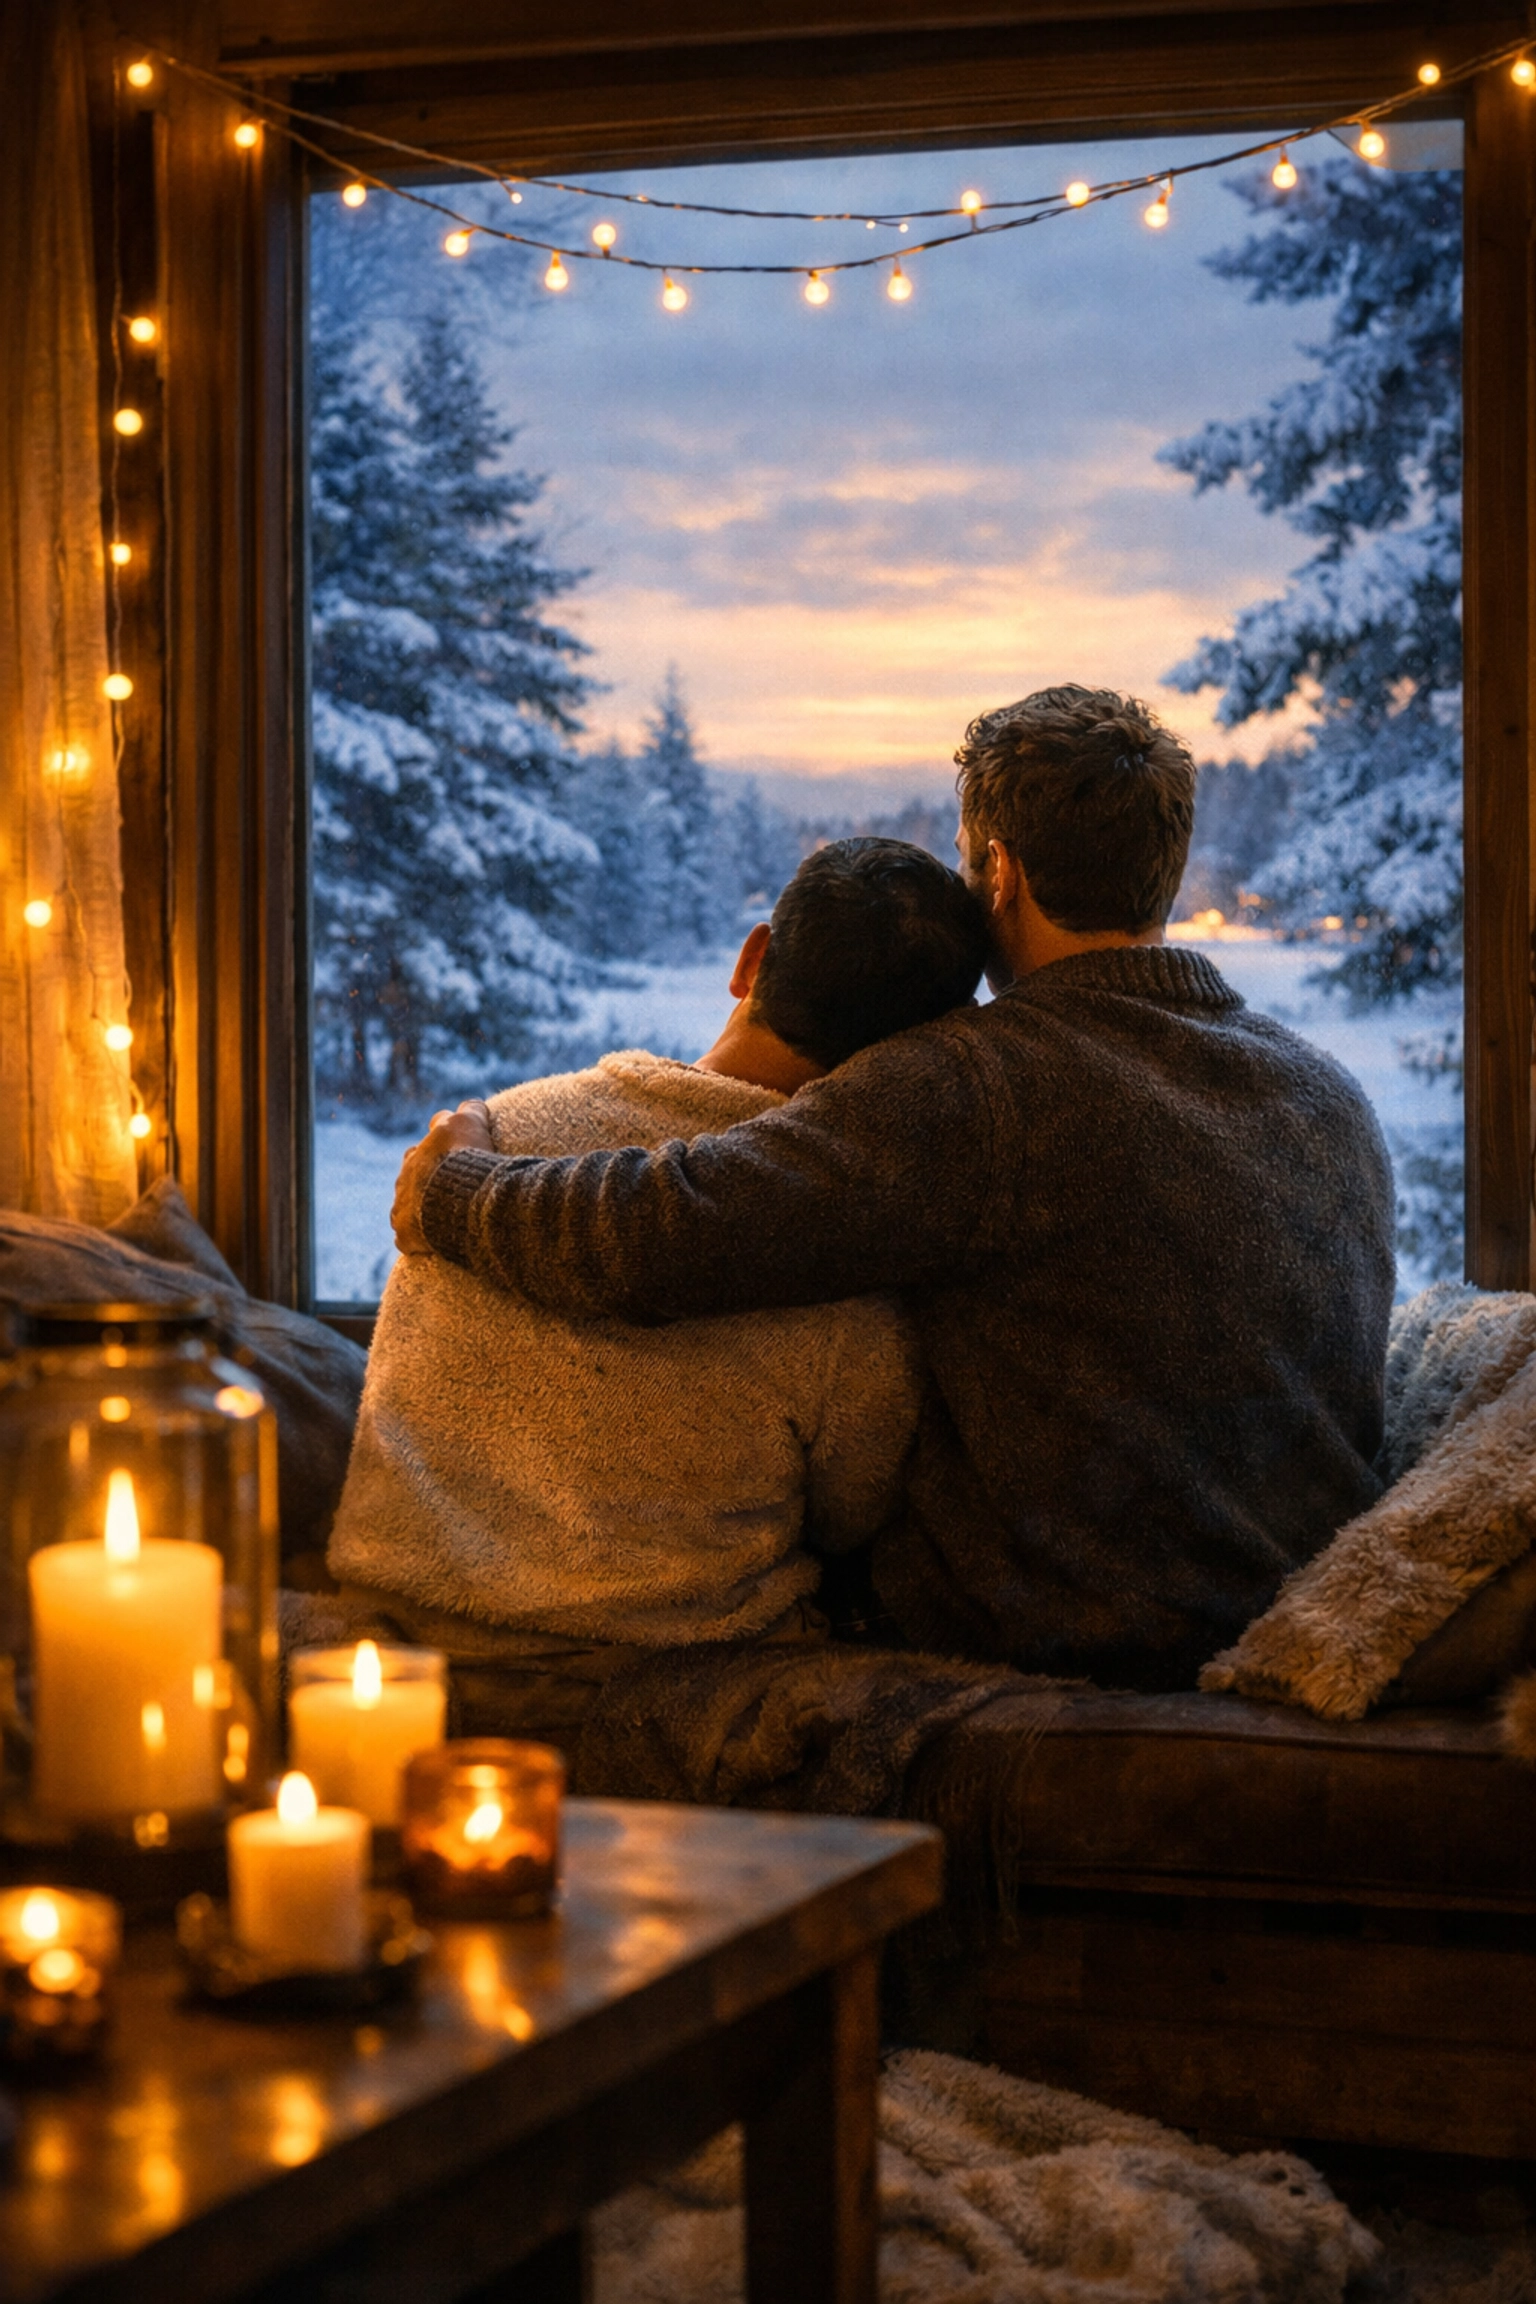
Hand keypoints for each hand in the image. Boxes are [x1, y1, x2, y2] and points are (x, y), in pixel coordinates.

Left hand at [390, 1101, 493, 1254]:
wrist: (459, 1200)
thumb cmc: (467, 1161)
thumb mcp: (472, 1124)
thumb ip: (472, 1109)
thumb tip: (473, 1104)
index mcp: (425, 1144)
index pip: (437, 1127)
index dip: (450, 1130)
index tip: (461, 1137)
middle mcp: (408, 1170)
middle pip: (414, 1162)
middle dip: (427, 1167)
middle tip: (448, 1177)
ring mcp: (403, 1201)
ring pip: (406, 1199)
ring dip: (418, 1203)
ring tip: (438, 1214)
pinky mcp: (404, 1230)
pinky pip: (406, 1234)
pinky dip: (415, 1236)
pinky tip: (428, 1241)